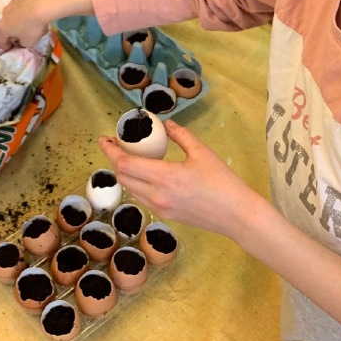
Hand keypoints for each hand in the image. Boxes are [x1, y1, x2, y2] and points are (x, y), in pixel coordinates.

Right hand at [0, 0, 55, 49]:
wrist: (43, 4)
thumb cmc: (33, 27)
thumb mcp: (29, 42)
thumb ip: (22, 44)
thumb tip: (21, 40)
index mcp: (3, 28)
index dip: (6, 47)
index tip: (14, 48)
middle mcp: (4, 14)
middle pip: (6, 25)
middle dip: (13, 31)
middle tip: (24, 34)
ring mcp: (12, 2)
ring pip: (13, 13)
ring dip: (19, 18)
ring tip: (31, 20)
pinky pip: (22, 4)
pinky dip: (26, 8)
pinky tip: (36, 9)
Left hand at [98, 121, 257, 238]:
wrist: (236, 215)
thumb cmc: (222, 181)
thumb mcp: (201, 152)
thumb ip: (180, 135)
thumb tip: (166, 124)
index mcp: (164, 177)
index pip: (124, 164)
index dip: (110, 151)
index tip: (104, 139)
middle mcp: (157, 195)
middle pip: (122, 177)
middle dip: (115, 160)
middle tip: (118, 145)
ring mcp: (160, 208)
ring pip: (131, 189)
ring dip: (126, 173)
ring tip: (132, 158)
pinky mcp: (166, 216)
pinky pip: (143, 198)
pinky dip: (138, 184)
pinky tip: (148, 174)